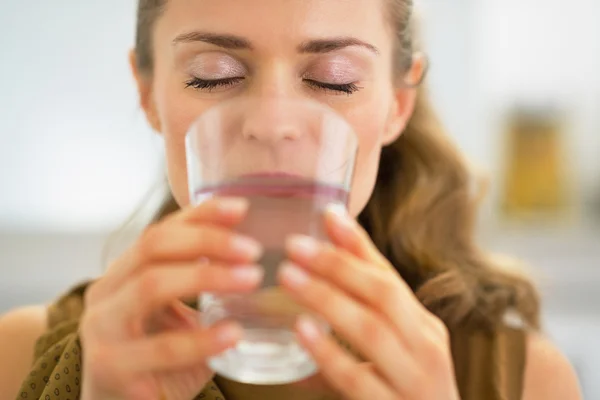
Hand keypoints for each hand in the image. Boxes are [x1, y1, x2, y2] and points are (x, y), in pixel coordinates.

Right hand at [80, 198, 263, 399]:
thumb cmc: (156, 356)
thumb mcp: (176, 312)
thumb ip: (198, 279)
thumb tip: (248, 245)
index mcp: (122, 274)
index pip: (161, 231)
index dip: (201, 215)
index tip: (242, 207)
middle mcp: (105, 294)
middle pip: (154, 247)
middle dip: (208, 241)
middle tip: (253, 250)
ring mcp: (104, 331)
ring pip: (151, 285)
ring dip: (208, 276)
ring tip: (252, 279)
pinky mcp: (114, 369)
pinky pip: (162, 348)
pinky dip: (202, 338)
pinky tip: (234, 333)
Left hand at [279, 207, 459, 399]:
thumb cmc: (405, 393)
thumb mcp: (390, 351)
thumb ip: (357, 320)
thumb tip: (313, 289)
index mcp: (423, 327)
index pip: (390, 277)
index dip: (357, 245)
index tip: (327, 214)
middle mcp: (427, 348)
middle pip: (384, 295)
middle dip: (338, 265)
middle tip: (296, 246)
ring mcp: (416, 382)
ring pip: (372, 331)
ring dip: (328, 299)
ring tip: (289, 276)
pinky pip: (358, 379)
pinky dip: (329, 353)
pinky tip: (302, 331)